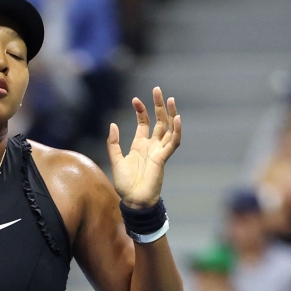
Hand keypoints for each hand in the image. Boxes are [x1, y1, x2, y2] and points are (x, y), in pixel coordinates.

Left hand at [107, 87, 180, 208]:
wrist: (133, 200)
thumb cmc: (125, 184)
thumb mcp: (116, 159)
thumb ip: (113, 143)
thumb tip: (113, 124)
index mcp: (140, 145)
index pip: (144, 123)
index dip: (141, 111)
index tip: (135, 99)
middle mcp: (152, 146)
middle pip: (159, 122)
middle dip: (158, 106)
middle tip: (157, 90)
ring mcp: (159, 151)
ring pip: (168, 129)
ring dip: (170, 114)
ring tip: (170, 99)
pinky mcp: (163, 158)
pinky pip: (173, 142)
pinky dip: (177, 131)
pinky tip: (177, 118)